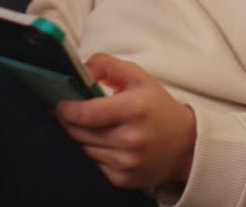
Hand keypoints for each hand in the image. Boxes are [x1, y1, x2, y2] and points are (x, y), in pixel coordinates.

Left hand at [55, 53, 196, 189]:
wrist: (185, 145)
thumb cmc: (158, 108)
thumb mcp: (138, 77)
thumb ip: (107, 65)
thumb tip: (81, 70)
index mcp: (134, 109)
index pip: (85, 113)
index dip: (66, 108)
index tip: (61, 103)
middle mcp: (130, 138)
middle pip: (78, 133)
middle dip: (68, 122)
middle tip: (68, 113)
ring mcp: (126, 162)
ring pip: (82, 150)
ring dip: (80, 138)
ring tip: (88, 127)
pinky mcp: (123, 179)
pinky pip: (92, 166)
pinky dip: (92, 154)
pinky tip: (100, 144)